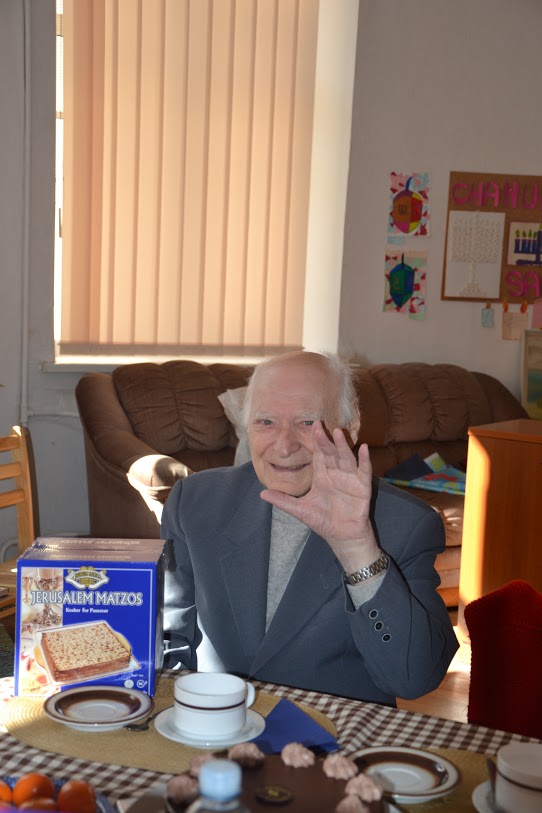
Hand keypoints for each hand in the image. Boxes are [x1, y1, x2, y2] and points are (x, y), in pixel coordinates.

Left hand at [259, 421, 380, 571]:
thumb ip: (283, 501)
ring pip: (346, 458)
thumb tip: (262, 493)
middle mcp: (336, 473)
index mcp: (322, 476)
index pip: (318, 454)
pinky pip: (364, 471)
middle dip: (325, 440)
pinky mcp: (362, 488)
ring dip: (343, 445)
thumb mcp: (300, 510)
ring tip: (338, 432)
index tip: (310, 426)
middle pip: (330, 452)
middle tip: (318, 425)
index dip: (315, 441)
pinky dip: (365, 460)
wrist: (341, 537)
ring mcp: (350, 479)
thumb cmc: (323, 521)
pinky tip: (364, 449)